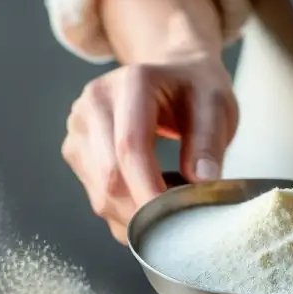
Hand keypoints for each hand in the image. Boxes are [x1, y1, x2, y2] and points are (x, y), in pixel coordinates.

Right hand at [62, 54, 237, 242]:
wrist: (172, 75)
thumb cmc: (195, 90)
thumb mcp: (216, 105)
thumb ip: (209, 141)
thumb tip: (200, 181)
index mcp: (132, 83)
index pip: (130, 147)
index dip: (150, 190)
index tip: (175, 218)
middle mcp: (95, 103)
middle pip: (110, 178)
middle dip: (146, 211)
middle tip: (182, 218)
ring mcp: (79, 128)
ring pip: (101, 196)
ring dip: (137, 216)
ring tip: (170, 203)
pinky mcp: (76, 151)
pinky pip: (98, 198)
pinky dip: (127, 212)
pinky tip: (150, 199)